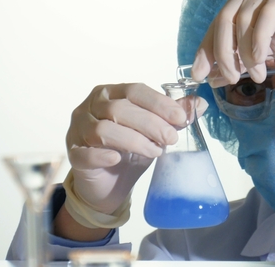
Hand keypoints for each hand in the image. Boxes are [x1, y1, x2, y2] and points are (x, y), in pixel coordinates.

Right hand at [64, 83, 204, 217]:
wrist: (110, 183)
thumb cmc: (131, 150)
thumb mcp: (156, 131)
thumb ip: (174, 116)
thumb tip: (200, 104)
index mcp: (111, 93)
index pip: (135, 90)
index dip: (159, 103)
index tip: (180, 118)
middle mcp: (90, 107)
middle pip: (120, 109)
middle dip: (151, 123)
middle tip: (171, 138)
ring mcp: (77, 130)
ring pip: (103, 129)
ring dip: (134, 140)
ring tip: (155, 151)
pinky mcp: (73, 154)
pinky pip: (85, 153)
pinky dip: (103, 155)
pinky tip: (117, 159)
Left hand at [191, 0, 274, 85]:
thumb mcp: (265, 52)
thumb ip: (240, 59)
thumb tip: (212, 77)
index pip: (218, 23)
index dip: (207, 50)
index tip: (200, 75)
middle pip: (225, 20)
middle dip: (223, 54)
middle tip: (229, 79)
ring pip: (242, 20)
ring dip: (244, 54)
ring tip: (257, 76)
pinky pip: (264, 18)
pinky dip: (258, 43)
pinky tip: (261, 63)